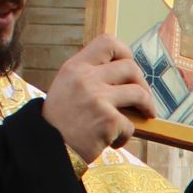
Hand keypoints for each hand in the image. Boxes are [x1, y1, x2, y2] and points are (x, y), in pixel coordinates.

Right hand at [42, 36, 155, 164]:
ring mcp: (98, 98)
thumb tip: (121, 77)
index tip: (129, 69)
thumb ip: (87, 78)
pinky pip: (130, 125)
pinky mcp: (108, 120)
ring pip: (138, 93)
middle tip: (143, 98)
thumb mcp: (65, 88)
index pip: (107, 42)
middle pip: (130, 67)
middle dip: (142, 83)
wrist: (45, 150)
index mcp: (75, 67)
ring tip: (145, 115)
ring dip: (146, 105)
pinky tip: (112, 143)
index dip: (124, 52)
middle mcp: (86, 78)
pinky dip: (124, 136)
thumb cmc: (57, 124)